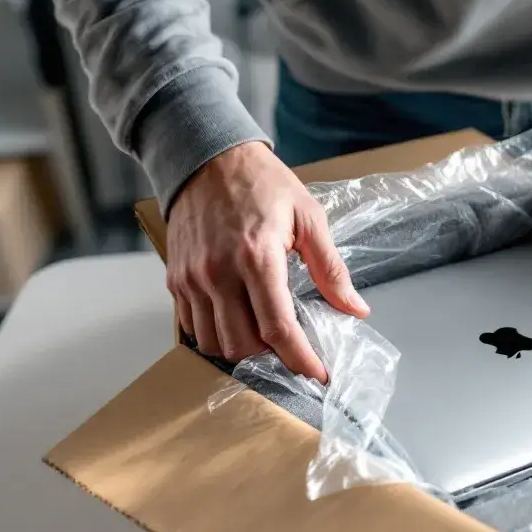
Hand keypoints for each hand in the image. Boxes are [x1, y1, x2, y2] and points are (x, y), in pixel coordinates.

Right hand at [167, 142, 368, 382]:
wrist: (207, 157)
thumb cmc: (261, 184)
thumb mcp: (308, 217)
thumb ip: (331, 269)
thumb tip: (355, 308)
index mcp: (257, 257)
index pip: (278, 328)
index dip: (301, 359)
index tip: (318, 373)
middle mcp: (218, 273)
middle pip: (243, 345)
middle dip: (272, 355)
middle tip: (291, 344)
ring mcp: (192, 279)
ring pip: (215, 343)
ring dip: (242, 348)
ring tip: (262, 333)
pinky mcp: (176, 279)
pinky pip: (192, 328)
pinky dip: (215, 335)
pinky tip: (235, 320)